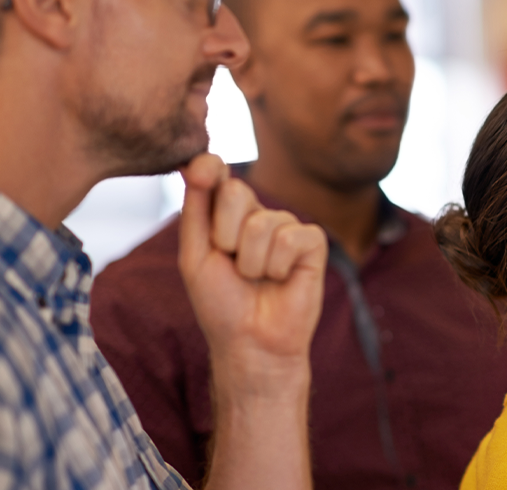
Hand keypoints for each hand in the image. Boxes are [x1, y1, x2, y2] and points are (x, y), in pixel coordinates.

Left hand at [177, 153, 326, 383]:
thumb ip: (195, 209)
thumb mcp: (194, 255)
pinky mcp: (312, 242)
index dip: (208, 166)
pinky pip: (289, 239)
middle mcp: (256, 213)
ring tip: (257, 279)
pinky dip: (277, 267)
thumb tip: (195, 163)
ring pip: (262, 223)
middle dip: (224, 236)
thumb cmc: (221, 303)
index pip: (216, 172)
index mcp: (225, 213)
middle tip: (231, 264)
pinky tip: (281, 280)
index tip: (200, 171)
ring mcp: (286, 226)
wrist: (250, 342)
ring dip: (250, 262)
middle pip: (235, 191)